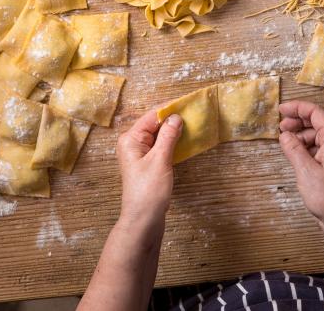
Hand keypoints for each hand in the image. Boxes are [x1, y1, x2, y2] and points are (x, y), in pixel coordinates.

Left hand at [116, 110, 182, 230]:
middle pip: (153, 124)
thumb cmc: (149, 191)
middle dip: (171, 119)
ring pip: (158, 135)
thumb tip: (176, 117)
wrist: (143, 219)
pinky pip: (159, 146)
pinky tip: (183, 140)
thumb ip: (168, 136)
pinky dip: (171, 142)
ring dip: (173, 130)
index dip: (169, 109)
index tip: (187, 103)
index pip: (151, 116)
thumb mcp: (160, 160)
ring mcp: (139, 154)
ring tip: (191, 124)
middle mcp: (132, 143)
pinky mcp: (147, 163)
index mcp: (130, 139)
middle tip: (192, 113)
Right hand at [279, 100, 323, 234]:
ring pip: (316, 132)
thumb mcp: (305, 171)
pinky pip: (316, 144)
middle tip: (280, 126)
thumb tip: (284, 135)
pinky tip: (293, 150)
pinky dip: (304, 143)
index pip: (317, 112)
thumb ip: (293, 149)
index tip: (281, 109)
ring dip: (300, 132)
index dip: (298, 107)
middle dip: (298, 119)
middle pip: (317, 120)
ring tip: (285, 140)